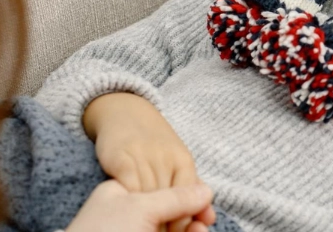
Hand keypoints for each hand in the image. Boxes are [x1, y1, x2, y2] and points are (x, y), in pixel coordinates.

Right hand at [84, 92, 215, 231]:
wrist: (124, 112)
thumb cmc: (153, 144)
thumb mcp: (176, 162)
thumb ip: (192, 189)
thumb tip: (210, 218)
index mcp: (184, 161)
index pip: (189, 200)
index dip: (183, 223)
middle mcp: (166, 158)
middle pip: (169, 202)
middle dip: (165, 224)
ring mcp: (143, 157)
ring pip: (148, 198)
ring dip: (146, 217)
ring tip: (143, 228)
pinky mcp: (121, 158)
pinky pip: (127, 187)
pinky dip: (128, 202)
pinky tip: (127, 210)